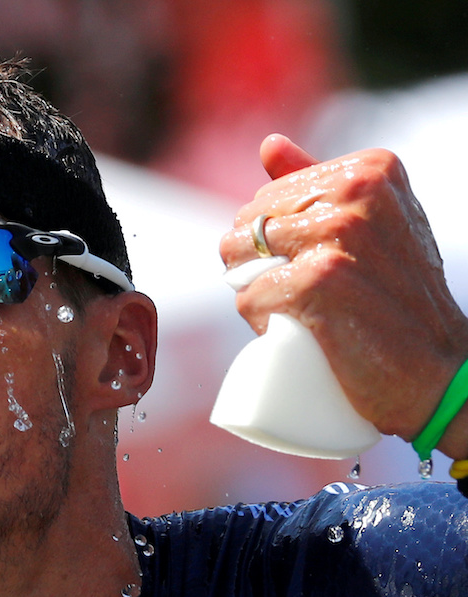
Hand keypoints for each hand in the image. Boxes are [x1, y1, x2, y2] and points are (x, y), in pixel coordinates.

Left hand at [219, 134, 467, 451]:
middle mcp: (356, 190)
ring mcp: (338, 234)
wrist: (436, 372)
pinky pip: (248, 295)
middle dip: (256, 266)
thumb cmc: (395, 299)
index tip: (313, 267)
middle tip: (304, 297)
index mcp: (369, 169)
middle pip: (248, 225)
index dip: (271, 242)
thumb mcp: (371, 226)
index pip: (266, 198)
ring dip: (255, 293)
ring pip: (240, 259)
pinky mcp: (318, 280)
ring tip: (298, 312)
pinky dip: (259, 321)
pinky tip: (295, 331)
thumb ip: (320, 182)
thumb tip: (268, 144)